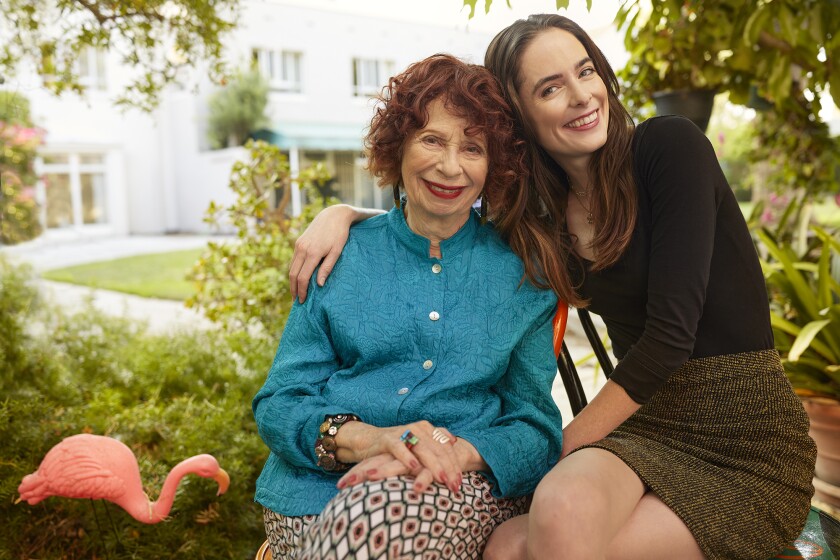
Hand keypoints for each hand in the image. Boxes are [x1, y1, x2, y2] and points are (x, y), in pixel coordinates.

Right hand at [289, 204, 353, 302]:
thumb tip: (318, 285)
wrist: (333, 215)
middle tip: (296, 302)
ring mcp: (299, 245)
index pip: (303, 277)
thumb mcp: (337, 252)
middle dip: (294, 289)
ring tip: (296, 293)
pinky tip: (297, 279)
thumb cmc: (339, 235)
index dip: (302, 291)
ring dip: (292, 282)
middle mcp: (302, 249)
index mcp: (313, 253)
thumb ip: (327, 268)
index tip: (303, 301)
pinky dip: (294, 272)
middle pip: (293, 274)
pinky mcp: (298, 242)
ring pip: (291, 268)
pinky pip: (293, 260)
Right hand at [336, 421, 460, 492]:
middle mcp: (418, 428)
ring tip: (442, 479)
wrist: (369, 441)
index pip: (446, 448)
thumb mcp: (419, 445)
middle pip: (438, 449)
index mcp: (428, 429)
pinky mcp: (388, 439)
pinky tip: (415, 467)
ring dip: (434, 465)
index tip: (460, 483)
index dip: (455, 465)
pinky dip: (408, 457)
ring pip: (423, 449)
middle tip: (455, 486)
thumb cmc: (398, 448)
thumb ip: (436, 444)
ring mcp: (403, 432)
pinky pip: (400, 448)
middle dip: (448, 469)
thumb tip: (455, 446)